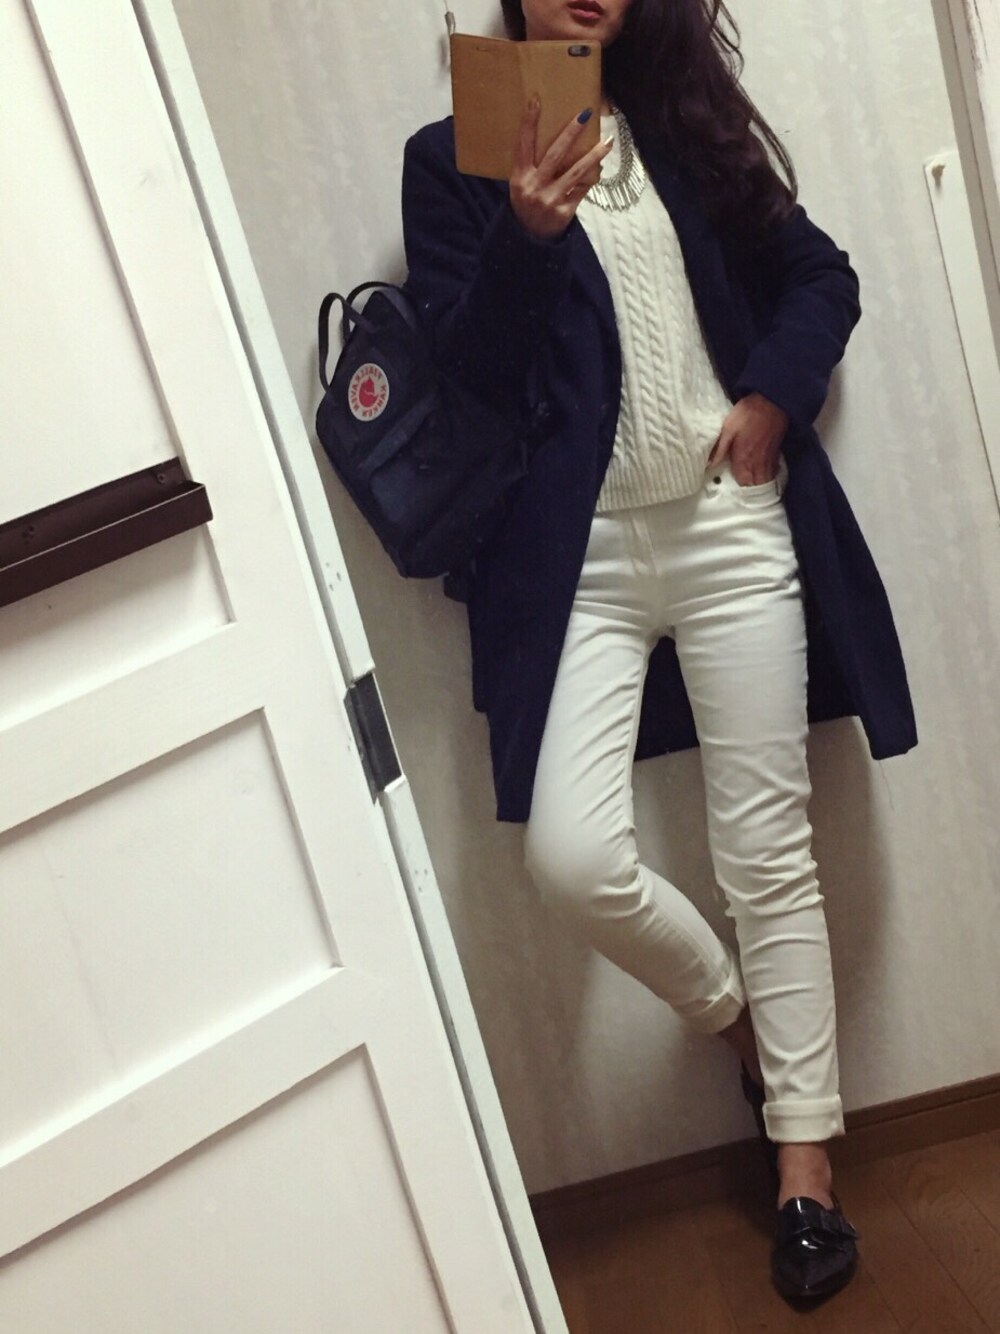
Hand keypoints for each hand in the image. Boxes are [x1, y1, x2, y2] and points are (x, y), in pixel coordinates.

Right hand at [509, 98, 613, 241]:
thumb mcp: (521, 184)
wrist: (530, 238)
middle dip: (571, 132)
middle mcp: (533, 186)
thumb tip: (559, 137)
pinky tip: (600, 169)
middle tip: (585, 114)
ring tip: (607, 142)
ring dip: (594, 156)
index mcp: (520, 176)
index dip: (529, 122)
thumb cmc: (527, 203)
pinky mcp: (563, 211)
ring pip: (575, 172)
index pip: (523, 144)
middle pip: (555, 154)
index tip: (536, 100)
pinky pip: (582, 190)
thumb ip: (532, 165)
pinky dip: (591, 178)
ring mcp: (549, 200)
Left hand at [709, 393, 788, 484]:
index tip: (732, 489)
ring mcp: (769, 459)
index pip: (742, 484)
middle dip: (749, 490)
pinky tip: (762, 474)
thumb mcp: (727, 429)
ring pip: (766, 480)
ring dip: (759, 485)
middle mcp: (758, 463)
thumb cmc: (748, 414)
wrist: (771, 401)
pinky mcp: (776, 453)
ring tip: (751, 486)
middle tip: (742, 492)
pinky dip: (768, 476)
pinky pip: (772, 472)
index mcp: (744, 459)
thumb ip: (719, 449)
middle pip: (756, 486)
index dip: (738, 488)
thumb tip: (710, 465)